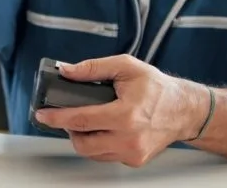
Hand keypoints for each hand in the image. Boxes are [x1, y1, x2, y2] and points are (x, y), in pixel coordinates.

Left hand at [33, 54, 205, 166]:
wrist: (184, 110)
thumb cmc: (157, 88)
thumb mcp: (126, 67)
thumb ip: (93, 68)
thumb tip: (67, 70)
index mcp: (127, 114)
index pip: (81, 119)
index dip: (57, 117)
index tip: (42, 114)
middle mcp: (130, 138)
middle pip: (82, 143)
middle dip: (68, 130)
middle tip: (66, 116)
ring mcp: (133, 153)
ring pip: (92, 153)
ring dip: (82, 138)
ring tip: (85, 121)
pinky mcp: (135, 160)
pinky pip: (105, 156)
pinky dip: (98, 144)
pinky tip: (101, 130)